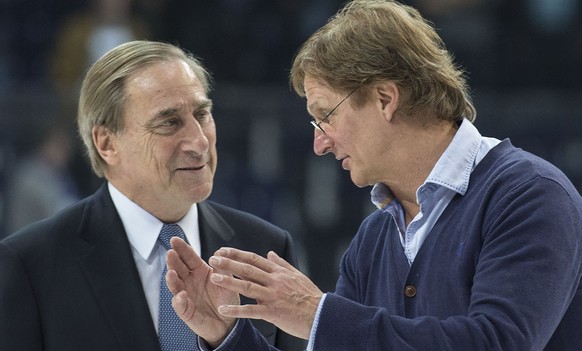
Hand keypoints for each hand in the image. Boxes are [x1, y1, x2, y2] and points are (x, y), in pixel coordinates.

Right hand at [166, 237, 238, 347]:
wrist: (228, 322)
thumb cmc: (226, 298)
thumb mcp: (228, 281)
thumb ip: (223, 268)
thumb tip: (219, 253)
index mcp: (200, 271)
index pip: (189, 257)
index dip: (182, 249)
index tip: (175, 239)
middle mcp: (190, 281)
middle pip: (179, 268)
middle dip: (174, 261)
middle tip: (170, 253)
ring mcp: (186, 295)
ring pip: (175, 285)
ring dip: (172, 280)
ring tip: (171, 273)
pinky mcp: (186, 311)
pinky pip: (180, 305)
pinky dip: (179, 301)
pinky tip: (180, 295)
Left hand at [207, 247, 322, 338]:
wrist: (322, 314)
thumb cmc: (310, 296)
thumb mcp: (297, 275)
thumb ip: (281, 264)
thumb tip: (270, 253)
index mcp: (279, 272)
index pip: (254, 259)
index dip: (237, 254)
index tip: (222, 250)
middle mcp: (275, 281)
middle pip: (248, 269)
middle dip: (229, 263)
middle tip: (212, 258)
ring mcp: (273, 296)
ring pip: (248, 287)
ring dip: (229, 282)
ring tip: (214, 277)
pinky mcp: (273, 312)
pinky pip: (252, 311)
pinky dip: (237, 310)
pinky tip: (223, 309)